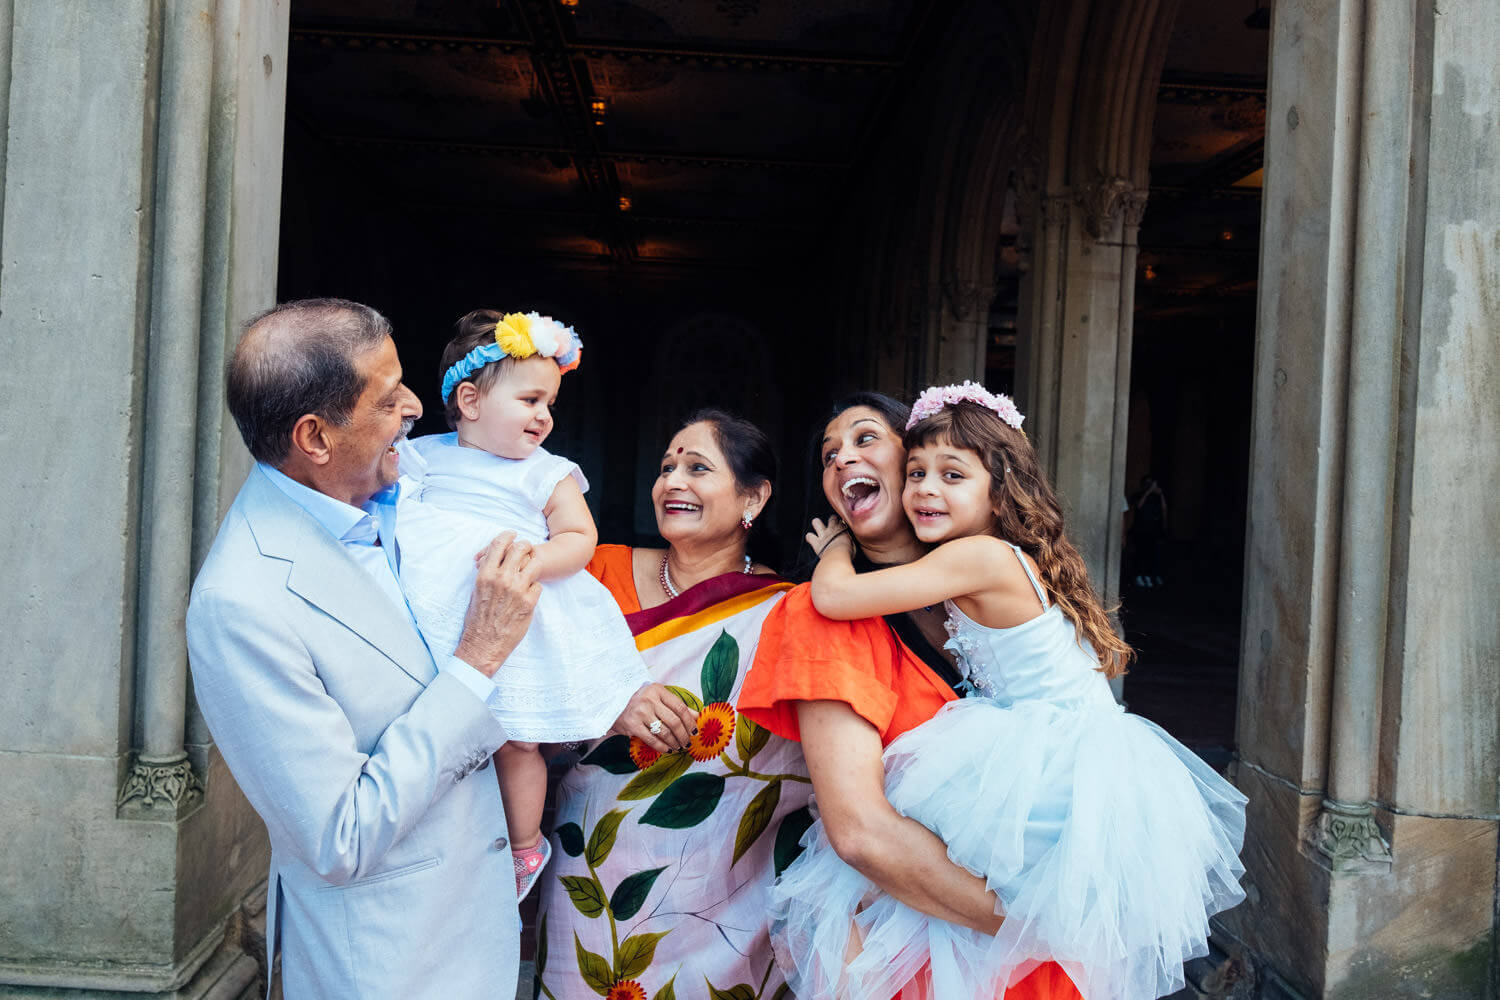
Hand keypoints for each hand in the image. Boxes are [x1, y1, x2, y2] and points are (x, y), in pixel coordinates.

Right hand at [453, 532, 542, 677]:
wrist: (484, 643)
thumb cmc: (477, 619)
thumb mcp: (476, 590)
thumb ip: (486, 572)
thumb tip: (492, 559)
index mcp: (486, 574)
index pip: (499, 544)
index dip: (508, 535)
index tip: (512, 534)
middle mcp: (502, 578)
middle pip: (521, 548)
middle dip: (525, 545)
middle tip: (527, 548)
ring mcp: (518, 589)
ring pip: (535, 563)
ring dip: (534, 564)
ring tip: (531, 568)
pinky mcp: (529, 602)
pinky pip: (538, 585)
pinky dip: (535, 587)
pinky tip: (528, 593)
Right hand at [610, 683, 697, 753]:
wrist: (614, 705)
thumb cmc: (640, 701)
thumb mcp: (658, 698)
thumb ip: (677, 706)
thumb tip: (697, 716)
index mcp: (658, 690)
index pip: (680, 707)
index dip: (690, 721)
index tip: (694, 731)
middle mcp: (649, 700)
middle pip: (674, 721)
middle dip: (683, 735)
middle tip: (687, 742)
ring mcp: (640, 712)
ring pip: (664, 732)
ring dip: (674, 743)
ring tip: (678, 747)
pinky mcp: (632, 725)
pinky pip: (652, 740)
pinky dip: (662, 747)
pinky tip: (667, 749)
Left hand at [805, 516, 852, 559]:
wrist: (837, 555)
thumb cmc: (847, 552)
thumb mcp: (853, 545)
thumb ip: (850, 541)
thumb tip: (851, 543)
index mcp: (843, 530)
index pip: (843, 522)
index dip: (842, 525)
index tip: (843, 528)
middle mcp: (832, 529)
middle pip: (832, 518)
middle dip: (832, 520)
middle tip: (833, 526)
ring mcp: (823, 534)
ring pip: (816, 522)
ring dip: (817, 525)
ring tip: (819, 529)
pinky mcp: (816, 542)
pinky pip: (809, 536)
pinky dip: (810, 538)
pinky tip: (811, 540)